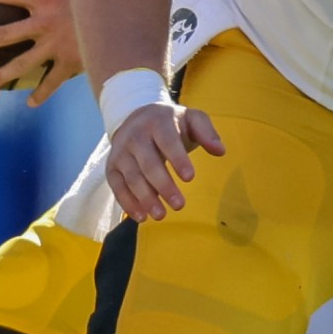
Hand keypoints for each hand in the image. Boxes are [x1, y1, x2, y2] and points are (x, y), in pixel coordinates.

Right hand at [104, 100, 224, 221]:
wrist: (136, 117)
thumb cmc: (171, 123)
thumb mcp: (191, 119)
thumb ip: (207, 132)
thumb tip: (220, 151)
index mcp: (158, 122)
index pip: (167, 140)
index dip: (177, 159)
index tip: (190, 178)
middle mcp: (135, 136)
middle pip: (148, 163)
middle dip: (163, 185)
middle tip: (179, 205)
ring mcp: (121, 151)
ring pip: (132, 177)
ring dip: (145, 198)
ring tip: (161, 215)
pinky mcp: (112, 166)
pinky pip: (116, 186)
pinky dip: (127, 202)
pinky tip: (141, 217)